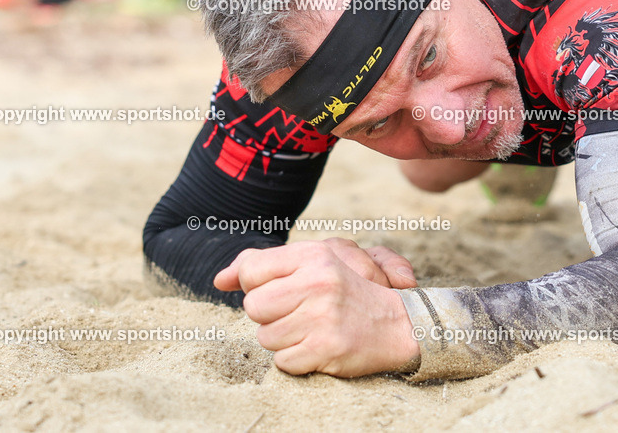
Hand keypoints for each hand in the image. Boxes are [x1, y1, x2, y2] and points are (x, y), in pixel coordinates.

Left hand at [214, 242, 419, 376]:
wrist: (398, 324)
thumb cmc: (347, 291)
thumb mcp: (313, 263)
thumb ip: (263, 265)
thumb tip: (219, 279)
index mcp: (313, 255)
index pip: (252, 270)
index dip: (257, 286)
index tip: (279, 291)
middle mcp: (317, 282)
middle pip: (254, 307)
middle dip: (270, 315)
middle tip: (298, 313)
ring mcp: (322, 316)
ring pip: (265, 337)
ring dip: (284, 339)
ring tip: (312, 329)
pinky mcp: (326, 348)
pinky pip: (283, 361)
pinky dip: (297, 359)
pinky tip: (319, 346)